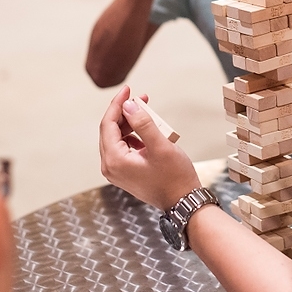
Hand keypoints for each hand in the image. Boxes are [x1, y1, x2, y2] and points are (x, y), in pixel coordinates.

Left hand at [99, 86, 201, 209]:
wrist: (183, 202)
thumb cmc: (175, 178)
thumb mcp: (161, 146)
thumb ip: (143, 124)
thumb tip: (128, 106)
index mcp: (115, 160)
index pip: (107, 124)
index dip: (117, 104)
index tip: (128, 90)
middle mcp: (111, 167)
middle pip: (110, 131)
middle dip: (125, 112)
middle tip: (141, 100)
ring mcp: (117, 171)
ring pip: (117, 139)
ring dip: (131, 124)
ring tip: (148, 114)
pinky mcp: (125, 173)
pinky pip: (124, 148)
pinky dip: (134, 136)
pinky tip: (147, 133)